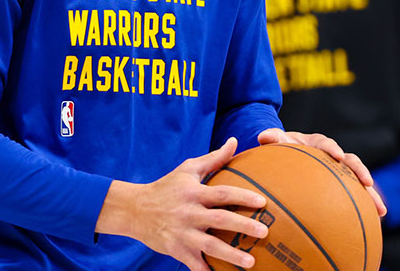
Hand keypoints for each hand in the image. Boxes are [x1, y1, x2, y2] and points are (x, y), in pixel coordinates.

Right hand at [97, 137, 269, 269]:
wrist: (134, 210)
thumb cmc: (166, 187)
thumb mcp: (188, 169)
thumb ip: (214, 158)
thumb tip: (235, 141)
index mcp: (194, 192)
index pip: (222, 193)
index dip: (242, 196)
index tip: (262, 202)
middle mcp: (189, 213)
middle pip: (220, 219)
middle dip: (243, 226)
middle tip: (264, 232)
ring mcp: (182, 233)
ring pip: (210, 246)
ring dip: (231, 255)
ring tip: (251, 263)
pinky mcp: (176, 250)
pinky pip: (194, 264)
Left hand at [257, 128, 387, 217]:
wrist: (291, 152)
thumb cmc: (283, 147)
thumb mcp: (277, 142)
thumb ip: (272, 138)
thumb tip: (263, 136)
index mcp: (317, 144)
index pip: (326, 144)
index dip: (333, 149)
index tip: (337, 156)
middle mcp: (332, 156)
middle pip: (351, 162)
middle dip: (361, 172)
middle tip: (369, 183)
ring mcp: (339, 171)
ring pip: (359, 182)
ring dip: (371, 194)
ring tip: (381, 211)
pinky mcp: (342, 185)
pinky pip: (355, 197)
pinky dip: (364, 208)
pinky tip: (374, 224)